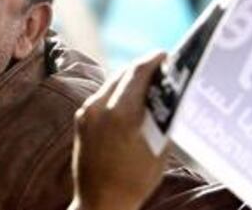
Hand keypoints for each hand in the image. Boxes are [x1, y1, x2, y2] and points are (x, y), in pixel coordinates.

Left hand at [69, 52, 168, 209]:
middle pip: (125, 73)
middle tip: (163, 69)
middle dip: (144, 68)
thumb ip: (162, 116)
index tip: (167, 56)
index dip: (155, 59)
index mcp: (121, 113)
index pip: (139, 71)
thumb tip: (171, 92)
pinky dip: (119, 92)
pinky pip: (103, 95)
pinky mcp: (81, 118)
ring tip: (150, 84)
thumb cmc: (135, 181)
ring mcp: (87, 112)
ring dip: (131, 79)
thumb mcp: (159, 148)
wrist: (100, 204)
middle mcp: (99, 107)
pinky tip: (132, 100)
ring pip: (113, 82)